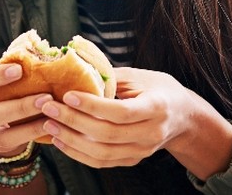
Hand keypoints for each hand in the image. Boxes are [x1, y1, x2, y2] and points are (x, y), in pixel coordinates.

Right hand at [0, 62, 49, 156]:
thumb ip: (10, 66)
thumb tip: (35, 51)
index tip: (18, 69)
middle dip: (19, 107)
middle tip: (45, 97)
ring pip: (2, 133)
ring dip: (29, 124)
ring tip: (51, 112)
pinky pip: (13, 142)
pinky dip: (32, 134)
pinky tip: (50, 125)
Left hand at [37, 66, 231, 178]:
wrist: (183, 116)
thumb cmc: (159, 89)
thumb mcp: (141, 76)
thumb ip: (111, 76)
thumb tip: (76, 68)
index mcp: (157, 107)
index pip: (121, 112)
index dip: (93, 106)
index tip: (68, 95)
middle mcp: (151, 133)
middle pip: (108, 135)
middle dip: (74, 122)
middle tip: (48, 108)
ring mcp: (142, 151)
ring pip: (103, 153)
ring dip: (72, 141)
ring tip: (49, 126)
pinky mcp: (133, 160)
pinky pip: (102, 162)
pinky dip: (79, 154)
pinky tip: (61, 141)